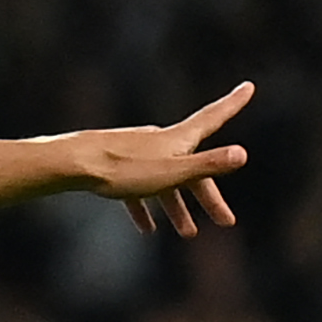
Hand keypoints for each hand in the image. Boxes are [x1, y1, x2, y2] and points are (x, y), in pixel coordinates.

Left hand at [75, 82, 253, 236]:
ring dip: (177, 207)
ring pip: (166, 181)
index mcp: (178, 139)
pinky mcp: (116, 166)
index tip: (249, 86)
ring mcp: (138, 153)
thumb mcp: (171, 173)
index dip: (233, 103)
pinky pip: (138, 188)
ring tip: (187, 234)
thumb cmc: (123, 170)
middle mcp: (161, 141)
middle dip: (209, 195)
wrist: (73, 165)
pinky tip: (146, 229)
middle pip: (193, 167)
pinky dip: (146, 207)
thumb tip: (242, 154)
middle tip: (225, 221)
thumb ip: (206, 165)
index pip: (214, 118)